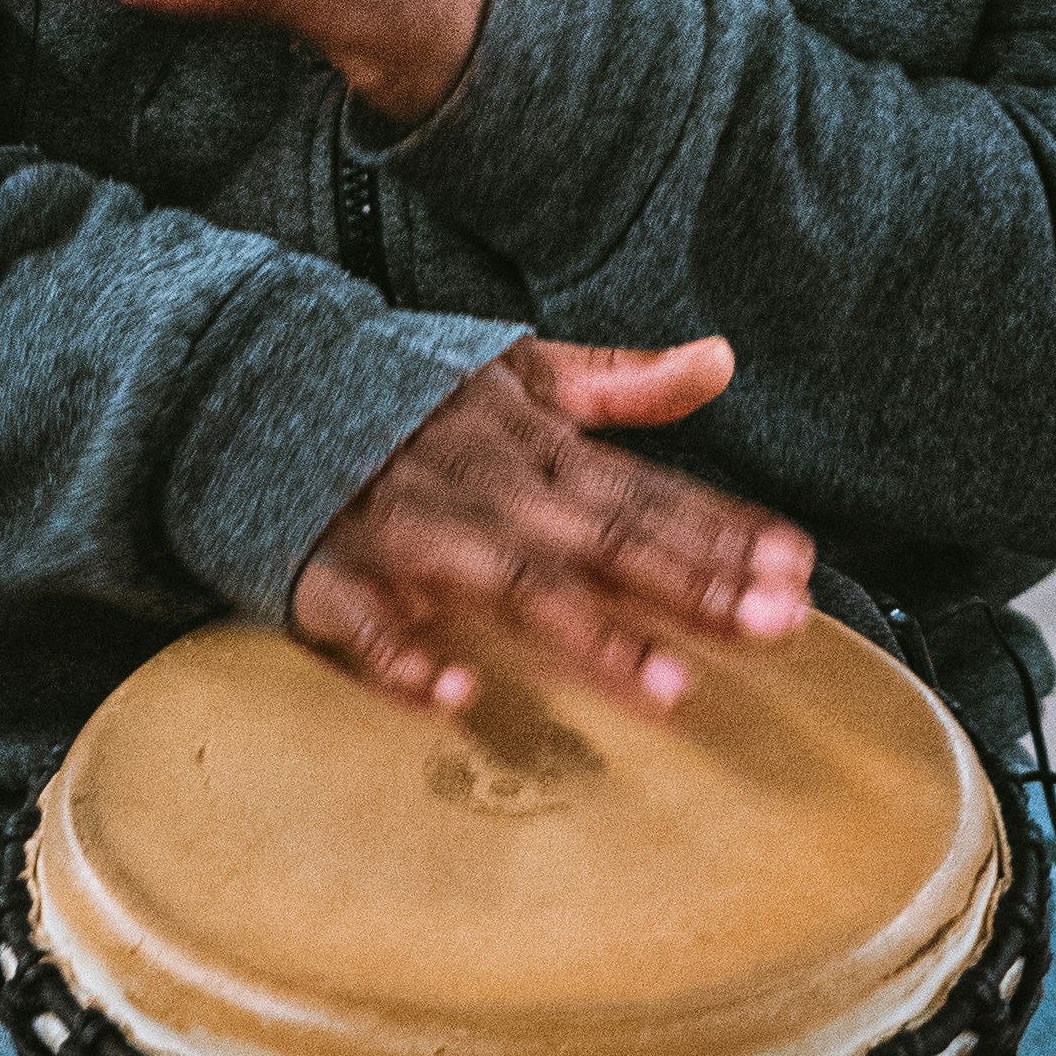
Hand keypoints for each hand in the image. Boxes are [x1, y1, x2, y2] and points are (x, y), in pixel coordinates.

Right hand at [290, 333, 814, 716]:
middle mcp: (489, 491)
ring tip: (671, 691)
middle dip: (692, 585)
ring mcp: (414, 536)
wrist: (255, 387)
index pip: (648, 492)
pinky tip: (458, 695)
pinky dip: (407, 660)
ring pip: (513, 588)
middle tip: (778, 626)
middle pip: (605, 544)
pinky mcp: (336, 579)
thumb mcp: (518, 369)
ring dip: (591, 638)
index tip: (799, 567)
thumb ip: (620, 379)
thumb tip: (721, 360)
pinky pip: (369, 627)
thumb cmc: (405, 392)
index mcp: (536, 446)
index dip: (725, 530)